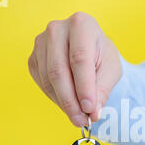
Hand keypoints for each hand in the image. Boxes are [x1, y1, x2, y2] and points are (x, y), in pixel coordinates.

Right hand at [28, 12, 121, 126]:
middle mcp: (57, 29)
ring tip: (79, 117)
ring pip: (48, 79)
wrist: (89, 50)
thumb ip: (102, 90)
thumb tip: (93, 113)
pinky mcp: (33, 58)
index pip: (80, 58)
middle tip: (82, 120)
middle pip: (59, 70)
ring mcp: (41, 43)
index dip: (84, 87)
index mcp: (81, 24)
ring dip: (64, 103)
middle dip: (71, 101)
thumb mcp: (111, 71)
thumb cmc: (102, 57)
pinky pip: (41, 83)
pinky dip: (55, 99)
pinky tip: (69, 105)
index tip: (89, 109)